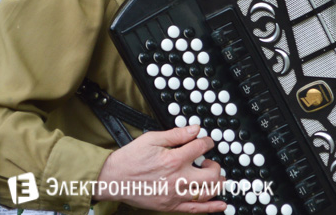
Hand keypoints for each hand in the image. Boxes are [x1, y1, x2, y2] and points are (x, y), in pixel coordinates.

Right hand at [95, 125, 225, 212]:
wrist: (112, 179)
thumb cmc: (130, 159)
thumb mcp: (152, 139)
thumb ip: (176, 134)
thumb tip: (194, 129)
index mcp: (173, 160)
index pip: (202, 147)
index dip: (208, 141)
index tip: (207, 141)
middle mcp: (177, 179)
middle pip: (212, 174)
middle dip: (215, 166)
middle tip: (208, 162)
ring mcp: (175, 195)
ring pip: (208, 192)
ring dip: (217, 183)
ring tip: (214, 177)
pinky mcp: (170, 206)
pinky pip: (196, 209)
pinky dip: (212, 207)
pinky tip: (222, 204)